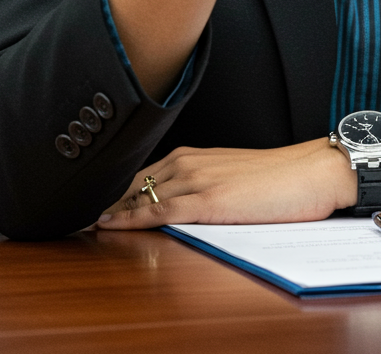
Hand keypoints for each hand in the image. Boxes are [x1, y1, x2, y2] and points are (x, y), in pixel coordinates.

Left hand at [97, 139, 354, 229]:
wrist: (311, 172)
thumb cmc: (279, 178)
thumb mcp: (231, 177)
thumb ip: (201, 186)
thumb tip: (178, 206)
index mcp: (193, 156)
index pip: (138, 173)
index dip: (110, 190)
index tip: (87, 202)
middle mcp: (188, 163)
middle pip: (131, 182)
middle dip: (101, 199)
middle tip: (69, 213)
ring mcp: (196, 180)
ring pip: (138, 195)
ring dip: (108, 210)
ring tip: (78, 222)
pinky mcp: (207, 201)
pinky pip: (159, 210)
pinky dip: (129, 218)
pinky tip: (109, 224)